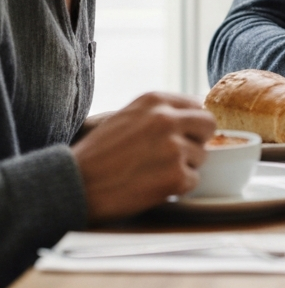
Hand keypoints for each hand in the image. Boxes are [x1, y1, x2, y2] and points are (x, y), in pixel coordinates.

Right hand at [71, 92, 216, 222]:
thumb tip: (196, 110)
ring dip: (184, 166)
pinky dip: (178, 187)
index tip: (184, 134)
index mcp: (155, 100)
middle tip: (176, 154)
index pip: (197, 104)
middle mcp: (168, 119)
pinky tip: (153, 186)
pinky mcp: (175, 177)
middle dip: (197, 140)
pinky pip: (193, 180)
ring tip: (154, 172)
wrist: (73, 186)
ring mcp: (174, 147)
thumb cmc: (97, 154)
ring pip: (201, 155)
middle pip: (208, 125)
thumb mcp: (127, 116)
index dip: (192, 123)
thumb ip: (160, 111)